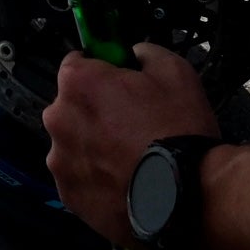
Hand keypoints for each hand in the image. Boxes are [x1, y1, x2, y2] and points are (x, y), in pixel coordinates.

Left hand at [42, 45, 219, 249]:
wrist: (190, 196)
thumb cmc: (178, 132)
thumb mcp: (173, 70)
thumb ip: (143, 53)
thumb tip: (133, 55)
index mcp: (78, 84)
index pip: (77, 63)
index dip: (102, 71)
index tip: (119, 83)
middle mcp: (59, 120)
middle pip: (73, 106)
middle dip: (96, 111)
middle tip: (132, 123)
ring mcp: (61, 161)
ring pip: (74, 143)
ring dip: (94, 146)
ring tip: (131, 157)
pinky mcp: (69, 195)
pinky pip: (79, 177)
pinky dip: (96, 177)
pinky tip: (125, 179)